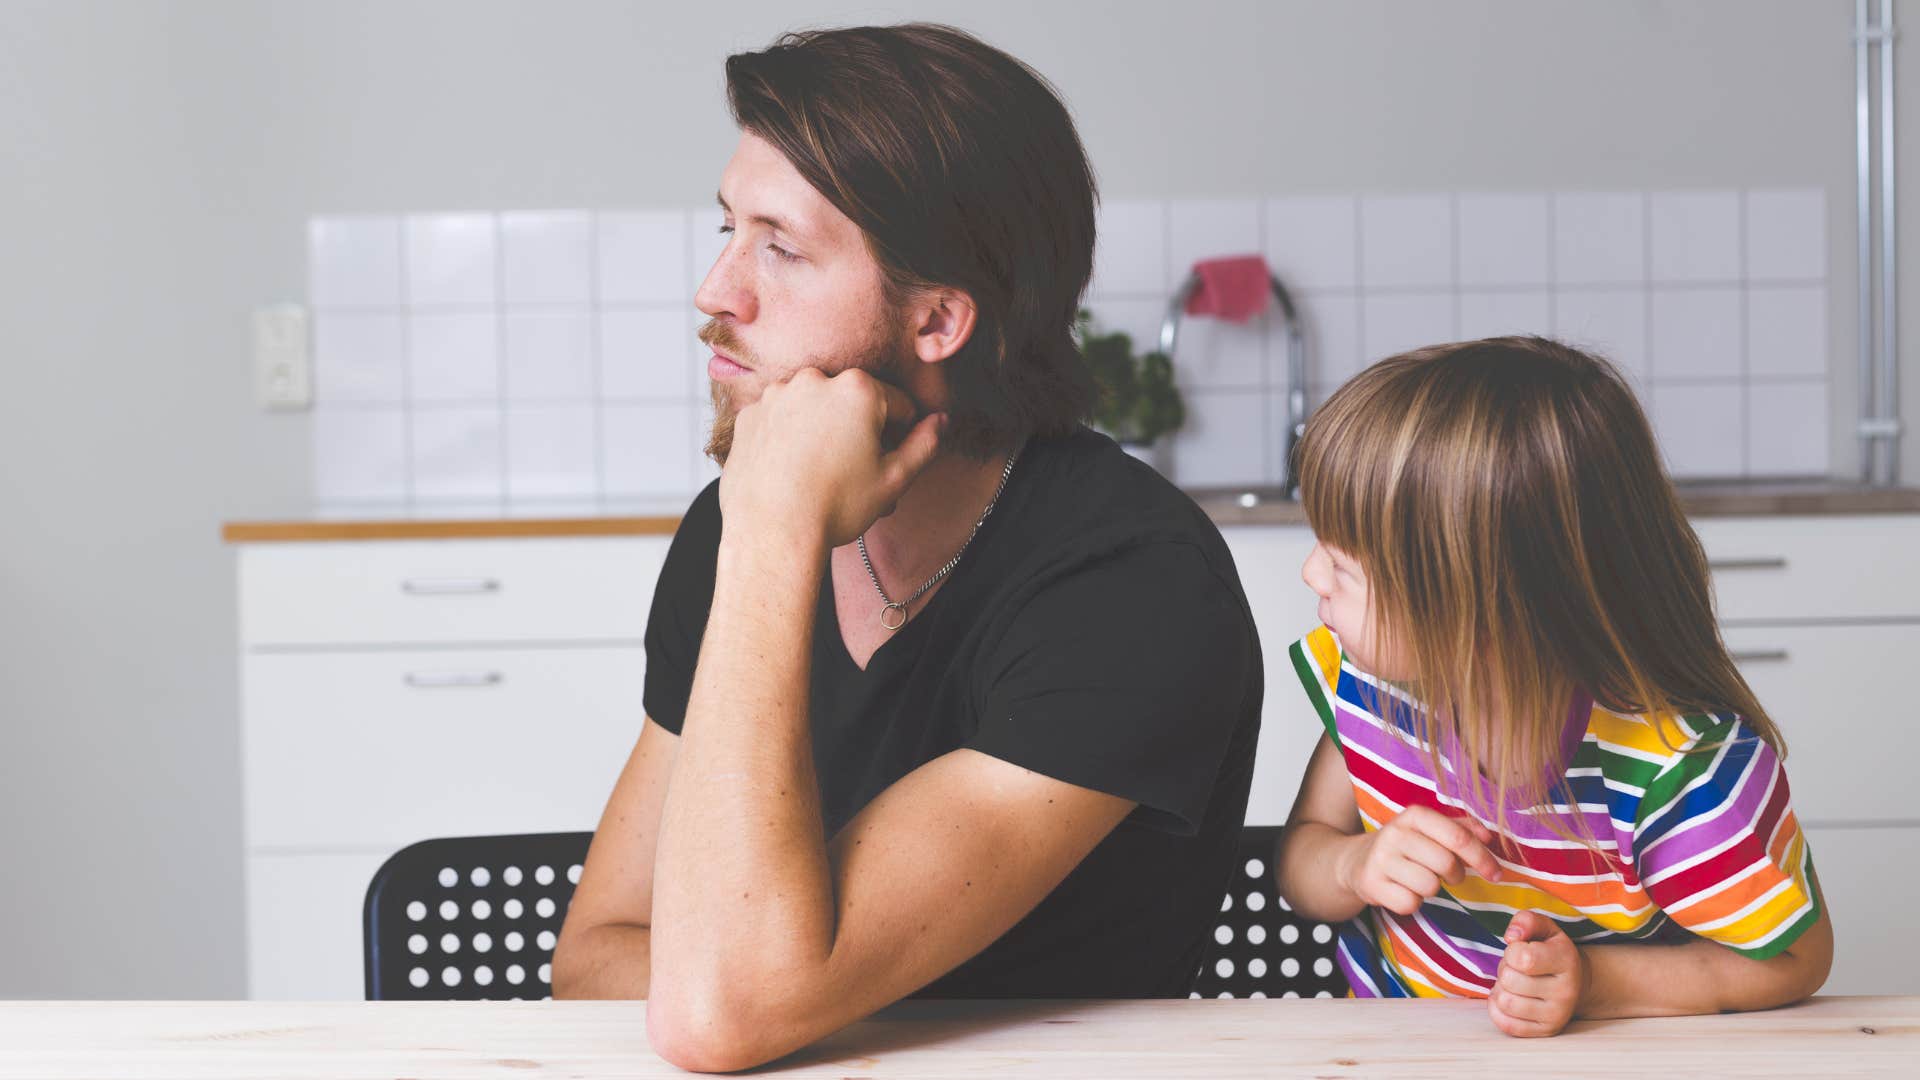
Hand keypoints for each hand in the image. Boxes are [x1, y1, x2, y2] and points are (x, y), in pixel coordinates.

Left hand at [719, 368, 944, 546]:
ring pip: (814, 410)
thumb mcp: (895, 479)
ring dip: (822, 433)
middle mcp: (814, 380)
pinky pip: (781, 422)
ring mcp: (776, 395)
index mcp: (858, 389)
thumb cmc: (835, 506)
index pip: (898, 404)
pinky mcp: (749, 416)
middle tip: (855, 476)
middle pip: (852, 404)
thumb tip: (941, 421)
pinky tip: (791, 473)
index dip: (900, 436)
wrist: (771, 532)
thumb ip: (925, 444)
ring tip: (820, 477)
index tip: (887, 463)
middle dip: (858, 433)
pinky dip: (788, 440)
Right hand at [1333, 804, 1501, 915]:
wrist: (1357, 860)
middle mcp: (1395, 833)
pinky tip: (1402, 890)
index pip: (1459, 838)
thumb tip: (1489, 836)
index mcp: (1415, 815)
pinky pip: (1410, 904)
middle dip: (1455, 875)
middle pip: (1446, 864)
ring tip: (1419, 879)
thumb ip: (1462, 829)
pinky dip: (1412, 903)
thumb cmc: (1406, 846)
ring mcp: (1381, 858)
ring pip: (1430, 886)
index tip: (1496, 874)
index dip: (1483, 858)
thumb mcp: (1430, 830)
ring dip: (1431, 889)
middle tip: (1447, 875)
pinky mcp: (1371, 883)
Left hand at [1489, 910, 1586, 1036]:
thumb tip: (1511, 936)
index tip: (1520, 950)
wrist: (1575, 983)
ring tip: (1515, 983)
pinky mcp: (1546, 1031)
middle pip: (1509, 980)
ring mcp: (1557, 1015)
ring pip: (1505, 1002)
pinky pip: (1505, 1024)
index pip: (1522, 958)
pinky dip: (1498, 1009)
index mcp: (1566, 960)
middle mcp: (1566, 991)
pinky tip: (1510, 998)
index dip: (1511, 951)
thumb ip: (1526, 920)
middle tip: (1517, 969)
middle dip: (1505, 970)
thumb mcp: (1544, 928)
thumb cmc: (1551, 951)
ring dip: (1501, 989)